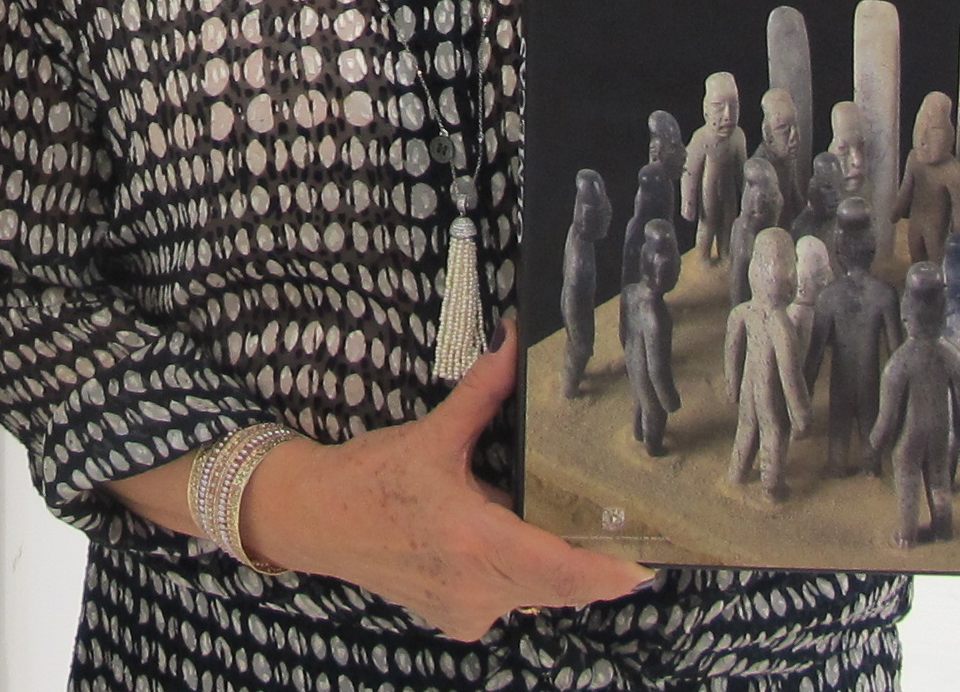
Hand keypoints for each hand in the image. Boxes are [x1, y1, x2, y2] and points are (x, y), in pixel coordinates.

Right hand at [243, 328, 649, 640]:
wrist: (314, 521)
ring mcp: (466, 610)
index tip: (645, 567)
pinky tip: (495, 542)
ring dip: (549, 565)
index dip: (608, 574)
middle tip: (620, 538)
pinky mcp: (456, 619)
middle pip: (560, 586)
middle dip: (590, 564)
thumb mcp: (432, 434)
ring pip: (536, 595)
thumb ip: (485, 391)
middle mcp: (477, 586)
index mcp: (476, 540)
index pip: (561, 571)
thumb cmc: (370, 478)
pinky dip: (517, 575)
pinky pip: (509, 600)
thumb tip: (517, 340)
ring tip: (544, 525)